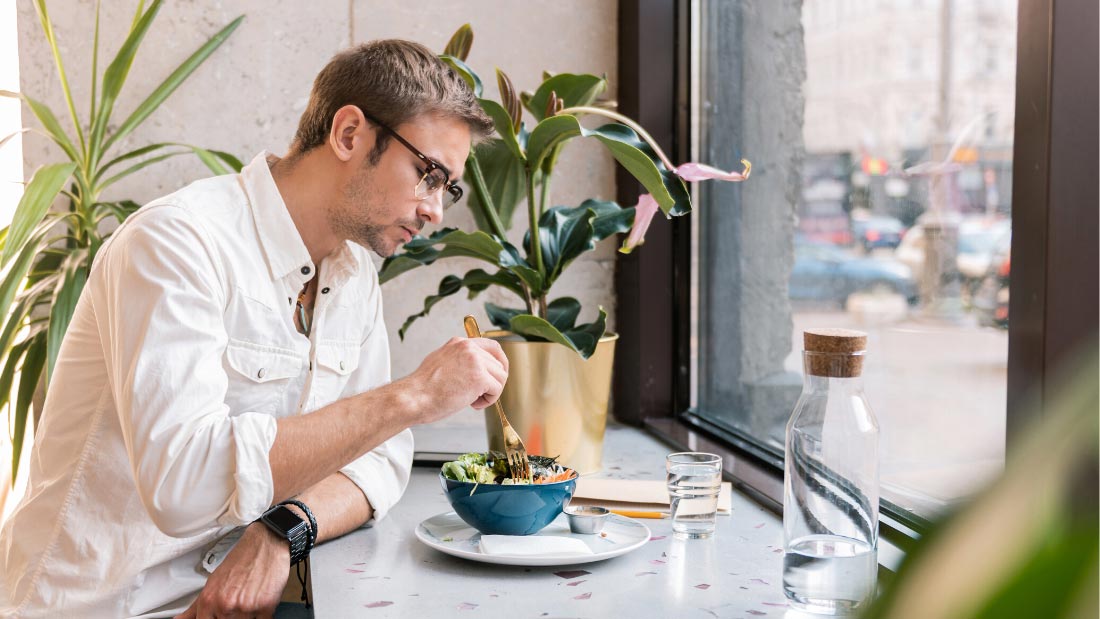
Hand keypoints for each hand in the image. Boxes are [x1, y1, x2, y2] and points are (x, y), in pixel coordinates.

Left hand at [175, 523, 289, 618]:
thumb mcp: (213, 581)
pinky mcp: (265, 607)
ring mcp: (245, 608)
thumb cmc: (242, 559)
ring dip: (248, 615)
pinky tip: (259, 601)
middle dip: (232, 616)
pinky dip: (262, 615)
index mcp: (209, 601)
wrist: (266, 543)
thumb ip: (196, 606)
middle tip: (237, 602)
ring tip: (249, 600)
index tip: (218, 616)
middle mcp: (225, 605)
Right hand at [400, 336, 508, 422]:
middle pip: (499, 363)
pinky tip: (473, 404)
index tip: (497, 376)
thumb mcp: (442, 362)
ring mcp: (475, 361)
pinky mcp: (479, 377)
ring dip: (491, 392)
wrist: (414, 398)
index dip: (500, 362)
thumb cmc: (424, 388)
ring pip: (501, 377)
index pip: (493, 347)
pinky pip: (497, 389)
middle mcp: (468, 348)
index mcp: (460, 343)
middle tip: (477, 395)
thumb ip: (460, 360)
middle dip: (493, 382)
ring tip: (473, 400)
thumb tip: (477, 369)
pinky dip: (489, 400)